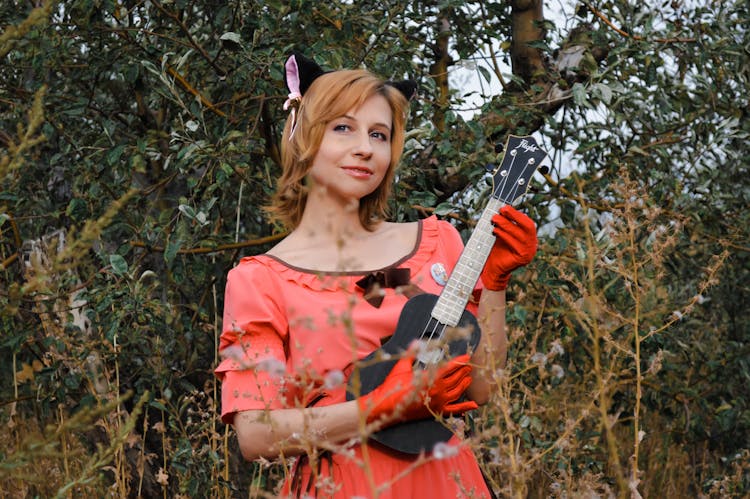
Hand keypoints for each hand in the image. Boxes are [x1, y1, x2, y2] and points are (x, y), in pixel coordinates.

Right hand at [358, 354, 477, 424]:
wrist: (387, 406)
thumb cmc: (394, 386)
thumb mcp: (401, 366)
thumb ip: (411, 353)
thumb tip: (416, 342)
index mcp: (430, 377)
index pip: (450, 367)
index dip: (459, 361)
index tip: (467, 357)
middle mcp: (438, 390)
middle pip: (456, 379)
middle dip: (463, 371)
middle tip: (469, 365)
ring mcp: (438, 402)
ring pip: (458, 392)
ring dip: (465, 384)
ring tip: (469, 378)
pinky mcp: (436, 411)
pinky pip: (455, 410)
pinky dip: (465, 407)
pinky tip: (474, 405)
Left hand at [480, 205, 537, 290]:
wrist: (493, 269)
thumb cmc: (497, 250)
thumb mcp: (501, 234)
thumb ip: (505, 224)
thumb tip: (501, 208)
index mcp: (529, 237)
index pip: (527, 222)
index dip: (517, 214)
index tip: (505, 207)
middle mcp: (533, 244)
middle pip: (528, 226)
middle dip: (515, 216)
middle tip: (502, 209)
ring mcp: (530, 252)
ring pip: (520, 234)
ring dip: (506, 224)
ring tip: (495, 219)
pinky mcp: (523, 258)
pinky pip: (514, 243)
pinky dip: (504, 235)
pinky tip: (496, 230)